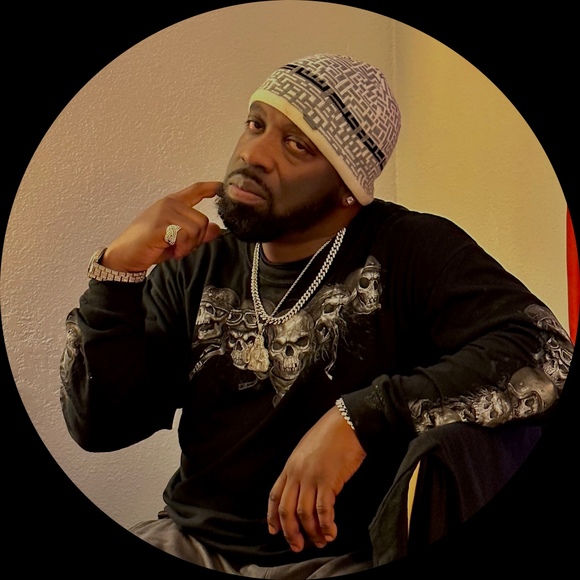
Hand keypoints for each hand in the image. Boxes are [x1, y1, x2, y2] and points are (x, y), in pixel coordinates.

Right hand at [101, 181, 221, 272]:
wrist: (125, 255)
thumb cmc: (149, 246)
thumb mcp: (178, 239)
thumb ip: (197, 233)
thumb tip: (217, 229)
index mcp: (172, 203)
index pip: (195, 190)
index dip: (210, 187)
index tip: (221, 186)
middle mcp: (169, 204)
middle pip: (203, 220)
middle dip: (197, 239)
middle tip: (182, 248)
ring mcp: (164, 212)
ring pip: (197, 228)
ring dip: (190, 245)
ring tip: (176, 249)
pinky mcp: (160, 225)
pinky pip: (186, 235)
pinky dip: (182, 248)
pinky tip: (173, 252)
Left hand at [267, 406, 366, 552]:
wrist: (347, 422)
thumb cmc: (330, 434)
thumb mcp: (307, 450)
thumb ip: (301, 469)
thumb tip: (304, 490)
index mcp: (290, 466)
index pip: (274, 496)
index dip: (272, 516)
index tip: (275, 531)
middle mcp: (297, 473)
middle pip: (286, 509)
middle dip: (290, 532)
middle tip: (298, 546)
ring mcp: (311, 477)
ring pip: (304, 513)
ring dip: (311, 532)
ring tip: (320, 541)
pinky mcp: (328, 480)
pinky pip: (322, 510)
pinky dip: (326, 525)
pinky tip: (331, 532)